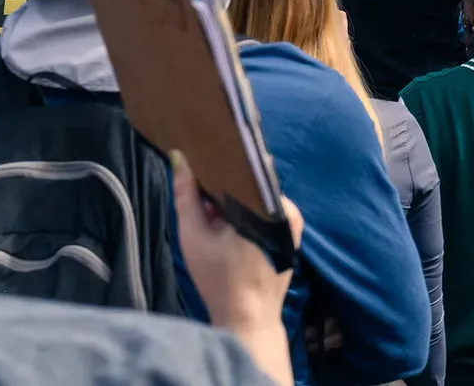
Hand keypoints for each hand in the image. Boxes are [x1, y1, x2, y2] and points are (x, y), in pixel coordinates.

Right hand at [172, 151, 300, 361]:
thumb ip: (186, 196)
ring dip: (236, 202)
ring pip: (257, 199)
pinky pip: (266, 212)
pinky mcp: (292, 233)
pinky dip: (248, 214)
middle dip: (225, 187)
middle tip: (202, 196)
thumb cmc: (218, 277)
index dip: (218, 164)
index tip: (198, 163)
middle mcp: (286, 206)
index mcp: (266, 203)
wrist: (247, 316)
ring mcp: (293, 220)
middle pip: (250, 184)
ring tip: (213, 212)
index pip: (243, 169)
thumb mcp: (194, 235)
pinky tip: (229, 225)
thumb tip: (181, 158)